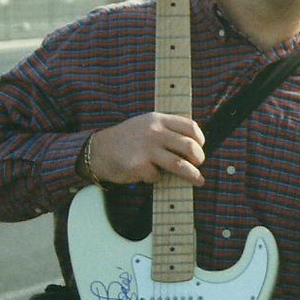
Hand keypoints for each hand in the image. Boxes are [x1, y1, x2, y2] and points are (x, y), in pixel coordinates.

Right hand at [89, 113, 205, 185]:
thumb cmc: (127, 139)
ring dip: (192, 175)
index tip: (200, 146)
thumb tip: (193, 145)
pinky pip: (158, 176)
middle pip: (189, 146)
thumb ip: (166, 129)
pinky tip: (149, 175)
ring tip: (198, 180)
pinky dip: (157, 178)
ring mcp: (147, 149)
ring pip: (179, 165)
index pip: (190, 126)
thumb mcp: (146, 124)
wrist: (98, 150)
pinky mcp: (139, 166)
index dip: (200, 139)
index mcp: (158, 119)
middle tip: (199, 164)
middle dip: (199, 158)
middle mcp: (154, 132)